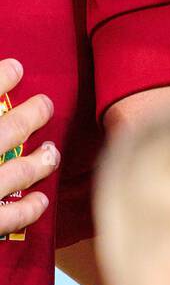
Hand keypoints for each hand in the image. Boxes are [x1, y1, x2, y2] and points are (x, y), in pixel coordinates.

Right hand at [0, 58, 59, 237]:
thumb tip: (5, 74)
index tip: (16, 67)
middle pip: (7, 129)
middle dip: (30, 115)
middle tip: (45, 105)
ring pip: (17, 171)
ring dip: (39, 161)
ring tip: (50, 153)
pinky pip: (8, 217)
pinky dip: (28, 209)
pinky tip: (42, 201)